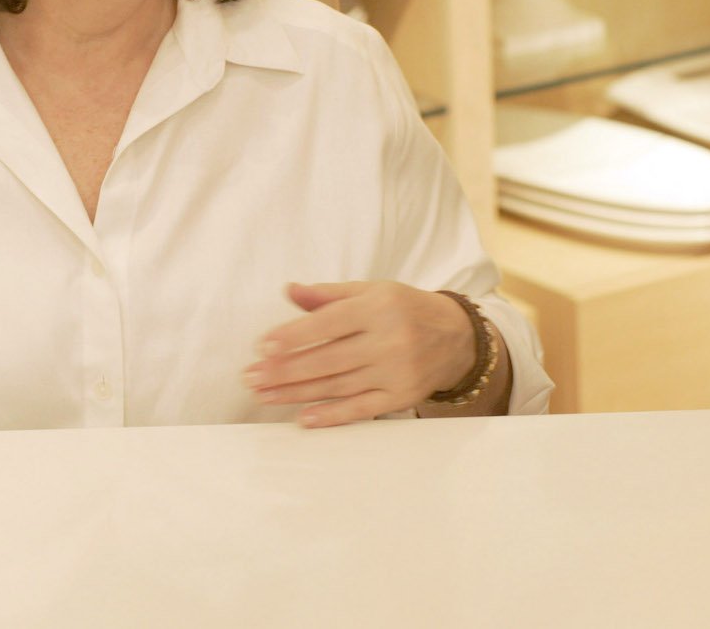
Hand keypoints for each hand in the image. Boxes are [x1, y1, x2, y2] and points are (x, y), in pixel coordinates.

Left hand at [243, 281, 475, 427]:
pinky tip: (303, 418)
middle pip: (327, 359)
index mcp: (377, 308)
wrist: (456, 337)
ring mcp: (396, 372)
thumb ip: (328, 294)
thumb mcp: (370, 291)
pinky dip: (331, 416)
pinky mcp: (402, 397)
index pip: (327, 323)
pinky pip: (361, 409)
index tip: (262, 346)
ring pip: (338, 385)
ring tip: (265, 395)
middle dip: (285, 370)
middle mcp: (388, 340)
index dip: (293, 336)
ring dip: (297, 393)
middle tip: (252, 377)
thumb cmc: (404, 309)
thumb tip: (290, 290)